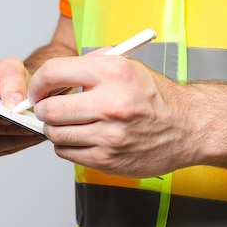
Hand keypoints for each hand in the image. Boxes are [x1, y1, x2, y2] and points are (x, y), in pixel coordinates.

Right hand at [0, 58, 45, 158]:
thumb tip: (12, 104)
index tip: (8, 116)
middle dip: (2, 129)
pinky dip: (9, 147)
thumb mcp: (10, 68)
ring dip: (10, 140)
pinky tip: (25, 138)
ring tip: (31, 133)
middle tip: (28, 127)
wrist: (7, 90)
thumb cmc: (1, 77)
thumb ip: (12, 80)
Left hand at [27, 51, 196, 176]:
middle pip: (49, 110)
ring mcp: (109, 135)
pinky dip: (68, 145)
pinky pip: (66, 152)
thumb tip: (48, 78)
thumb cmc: (154, 96)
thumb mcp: (125, 66)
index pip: (53, 73)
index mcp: (113, 72)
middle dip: (44, 109)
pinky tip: (83, 136)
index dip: (38, 83)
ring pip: (54, 134)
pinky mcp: (108, 160)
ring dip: (56, 128)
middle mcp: (111, 104)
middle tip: (50, 108)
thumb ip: (88, 67)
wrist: (189, 127)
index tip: (37, 90)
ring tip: (71, 122)